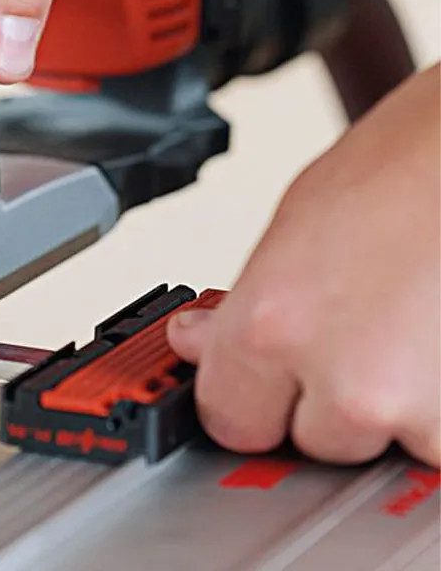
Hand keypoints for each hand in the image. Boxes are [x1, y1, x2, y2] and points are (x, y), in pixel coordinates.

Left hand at [169, 64, 440, 465]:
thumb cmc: (398, 171)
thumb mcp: (291, 226)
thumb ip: (242, 303)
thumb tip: (199, 341)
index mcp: (271, 326)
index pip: (228, 418)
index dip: (242, 397)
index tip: (254, 387)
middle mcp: (341, 381)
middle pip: (306, 439)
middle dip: (318, 399)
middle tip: (345, 334)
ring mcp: (415, 409)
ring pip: (376, 443)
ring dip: (385, 406)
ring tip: (402, 326)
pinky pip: (434, 444)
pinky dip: (435, 407)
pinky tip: (432, 342)